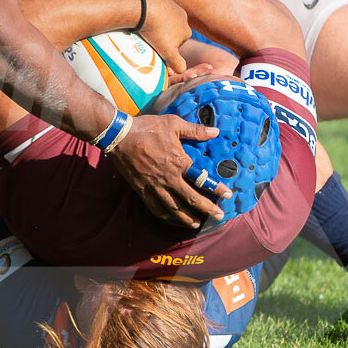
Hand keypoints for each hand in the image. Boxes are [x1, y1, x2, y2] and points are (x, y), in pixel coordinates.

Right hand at [107, 113, 228, 227]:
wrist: (119, 136)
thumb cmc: (147, 128)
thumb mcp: (173, 123)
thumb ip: (195, 130)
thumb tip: (215, 131)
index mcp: (179, 162)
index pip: (202, 179)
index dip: (216, 188)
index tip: (227, 194)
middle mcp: (169, 178)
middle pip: (191, 200)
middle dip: (207, 209)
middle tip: (218, 216)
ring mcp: (155, 186)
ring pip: (174, 209)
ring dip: (187, 218)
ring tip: (197, 224)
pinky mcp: (142, 190)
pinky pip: (156, 208)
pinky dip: (166, 217)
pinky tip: (172, 220)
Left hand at [135, 0, 191, 73]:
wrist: (144, 5)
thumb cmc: (156, 30)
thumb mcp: (168, 51)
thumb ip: (177, 63)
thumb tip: (182, 70)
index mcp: (187, 31)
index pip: (176, 46)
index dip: (165, 50)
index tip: (154, 50)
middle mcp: (183, 17)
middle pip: (170, 33)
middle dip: (161, 37)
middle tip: (147, 40)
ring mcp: (172, 5)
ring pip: (162, 21)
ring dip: (154, 26)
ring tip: (142, 30)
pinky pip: (155, 10)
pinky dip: (149, 15)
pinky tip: (140, 18)